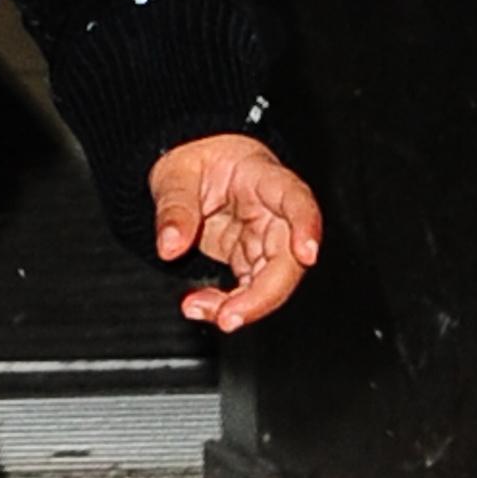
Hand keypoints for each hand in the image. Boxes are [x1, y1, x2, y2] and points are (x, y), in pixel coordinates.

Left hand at [148, 133, 321, 331]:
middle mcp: (273, 212)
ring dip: (240, 306)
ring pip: (270, 282)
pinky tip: (200, 306)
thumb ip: (174, 209)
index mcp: (263, 178)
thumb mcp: (174, 174)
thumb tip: (170, 247)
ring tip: (198, 308)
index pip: (295, 200)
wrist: (191, 167)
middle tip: (228, 317)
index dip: (307, 226)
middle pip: (287, 258)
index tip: (306, 253)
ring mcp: (264, 237)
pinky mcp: (251, 257)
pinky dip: (225, 304)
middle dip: (262, 295)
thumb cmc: (195, 159)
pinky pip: (248, 289)